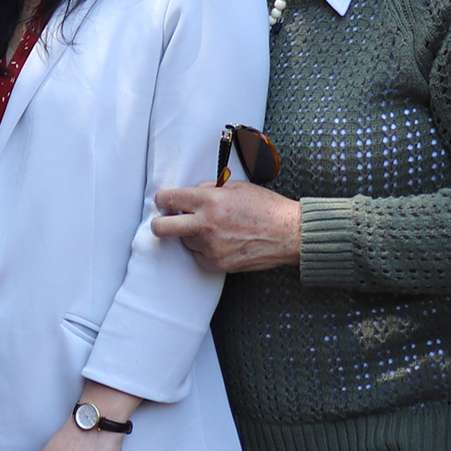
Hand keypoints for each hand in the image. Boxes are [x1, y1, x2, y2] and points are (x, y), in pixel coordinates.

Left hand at [151, 181, 302, 272]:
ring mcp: (211, 246)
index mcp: (210, 201)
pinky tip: (222, 242)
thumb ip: (209, 188)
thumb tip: (190, 193)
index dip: (163, 200)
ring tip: (215, 229)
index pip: (168, 199)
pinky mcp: (218, 263)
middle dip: (159, 223)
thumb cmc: (268, 209)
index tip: (164, 202)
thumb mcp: (237, 187)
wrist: (290, 234)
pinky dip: (205, 250)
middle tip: (165, 221)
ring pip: (184, 241)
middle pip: (161, 227)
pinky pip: (199, 256)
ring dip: (192, 235)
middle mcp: (206, 224)